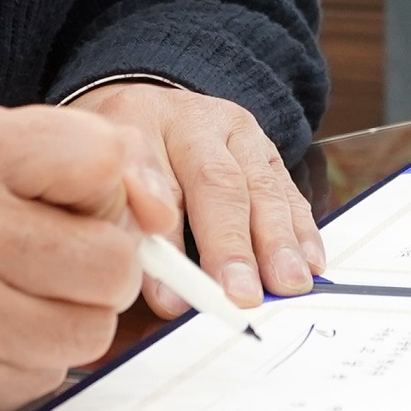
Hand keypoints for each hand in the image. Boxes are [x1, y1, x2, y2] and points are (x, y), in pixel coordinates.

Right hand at [0, 102, 172, 410]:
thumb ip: (82, 153)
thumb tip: (163, 216)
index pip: (103, 162)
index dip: (100, 186)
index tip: (67, 195)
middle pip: (112, 263)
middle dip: (98, 261)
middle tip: (49, 252)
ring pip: (91, 332)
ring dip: (69, 316)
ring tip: (13, 291)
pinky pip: (47, 378)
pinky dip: (30, 358)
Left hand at [69, 83, 324, 316]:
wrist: (153, 115)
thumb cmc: (120, 163)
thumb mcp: (100, 180)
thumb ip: (120, 222)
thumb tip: (159, 287)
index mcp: (137, 120)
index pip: (147, 172)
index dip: (162, 236)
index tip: (169, 292)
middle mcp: (193, 121)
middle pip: (214, 180)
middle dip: (229, 244)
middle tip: (239, 294)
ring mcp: (237, 132)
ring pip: (260, 186)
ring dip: (276, 242)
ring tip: (286, 284)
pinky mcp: (267, 151)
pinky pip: (288, 191)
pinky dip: (301, 230)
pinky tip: (310, 263)